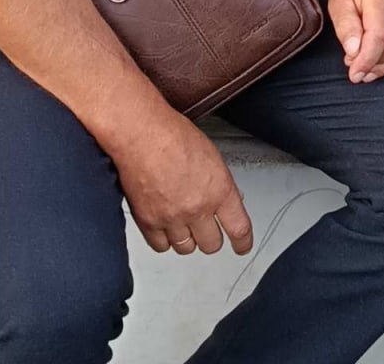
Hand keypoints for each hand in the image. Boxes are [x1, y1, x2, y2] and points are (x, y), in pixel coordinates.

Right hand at [112, 113, 253, 256]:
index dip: (243, 241)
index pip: (238, 228)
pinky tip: (165, 226)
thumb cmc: (173, 135)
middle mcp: (197, 208)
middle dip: (211, 237)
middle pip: (211, 244)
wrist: (141, 134)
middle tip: (207, 227)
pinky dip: (164, 239)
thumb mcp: (211, 156)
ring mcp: (172, 218)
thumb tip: (228, 201)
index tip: (242, 246)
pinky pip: (161, 246)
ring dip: (187, 238)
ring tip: (183, 222)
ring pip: (186, 248)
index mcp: (219, 189)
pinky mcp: (148, 223)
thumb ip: (220, 183)